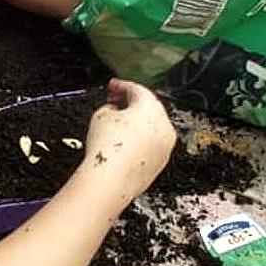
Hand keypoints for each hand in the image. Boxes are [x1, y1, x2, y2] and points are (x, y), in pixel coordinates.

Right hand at [81, 79, 175, 198]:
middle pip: (148, 108)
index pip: (136, 89)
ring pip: (152, 128)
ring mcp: (165, 145)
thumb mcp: (100, 116)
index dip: (121, 86)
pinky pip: (151, 146)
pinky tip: (124, 146)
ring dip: (137, 124)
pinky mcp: (161, 163)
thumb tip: (113, 111)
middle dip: (131, 105)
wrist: (112, 180)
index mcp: (151, 107)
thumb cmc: (108, 148)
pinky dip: (141, 142)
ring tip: (117, 127)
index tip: (112, 87)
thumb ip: (110, 107)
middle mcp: (164, 125)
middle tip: (114, 103)